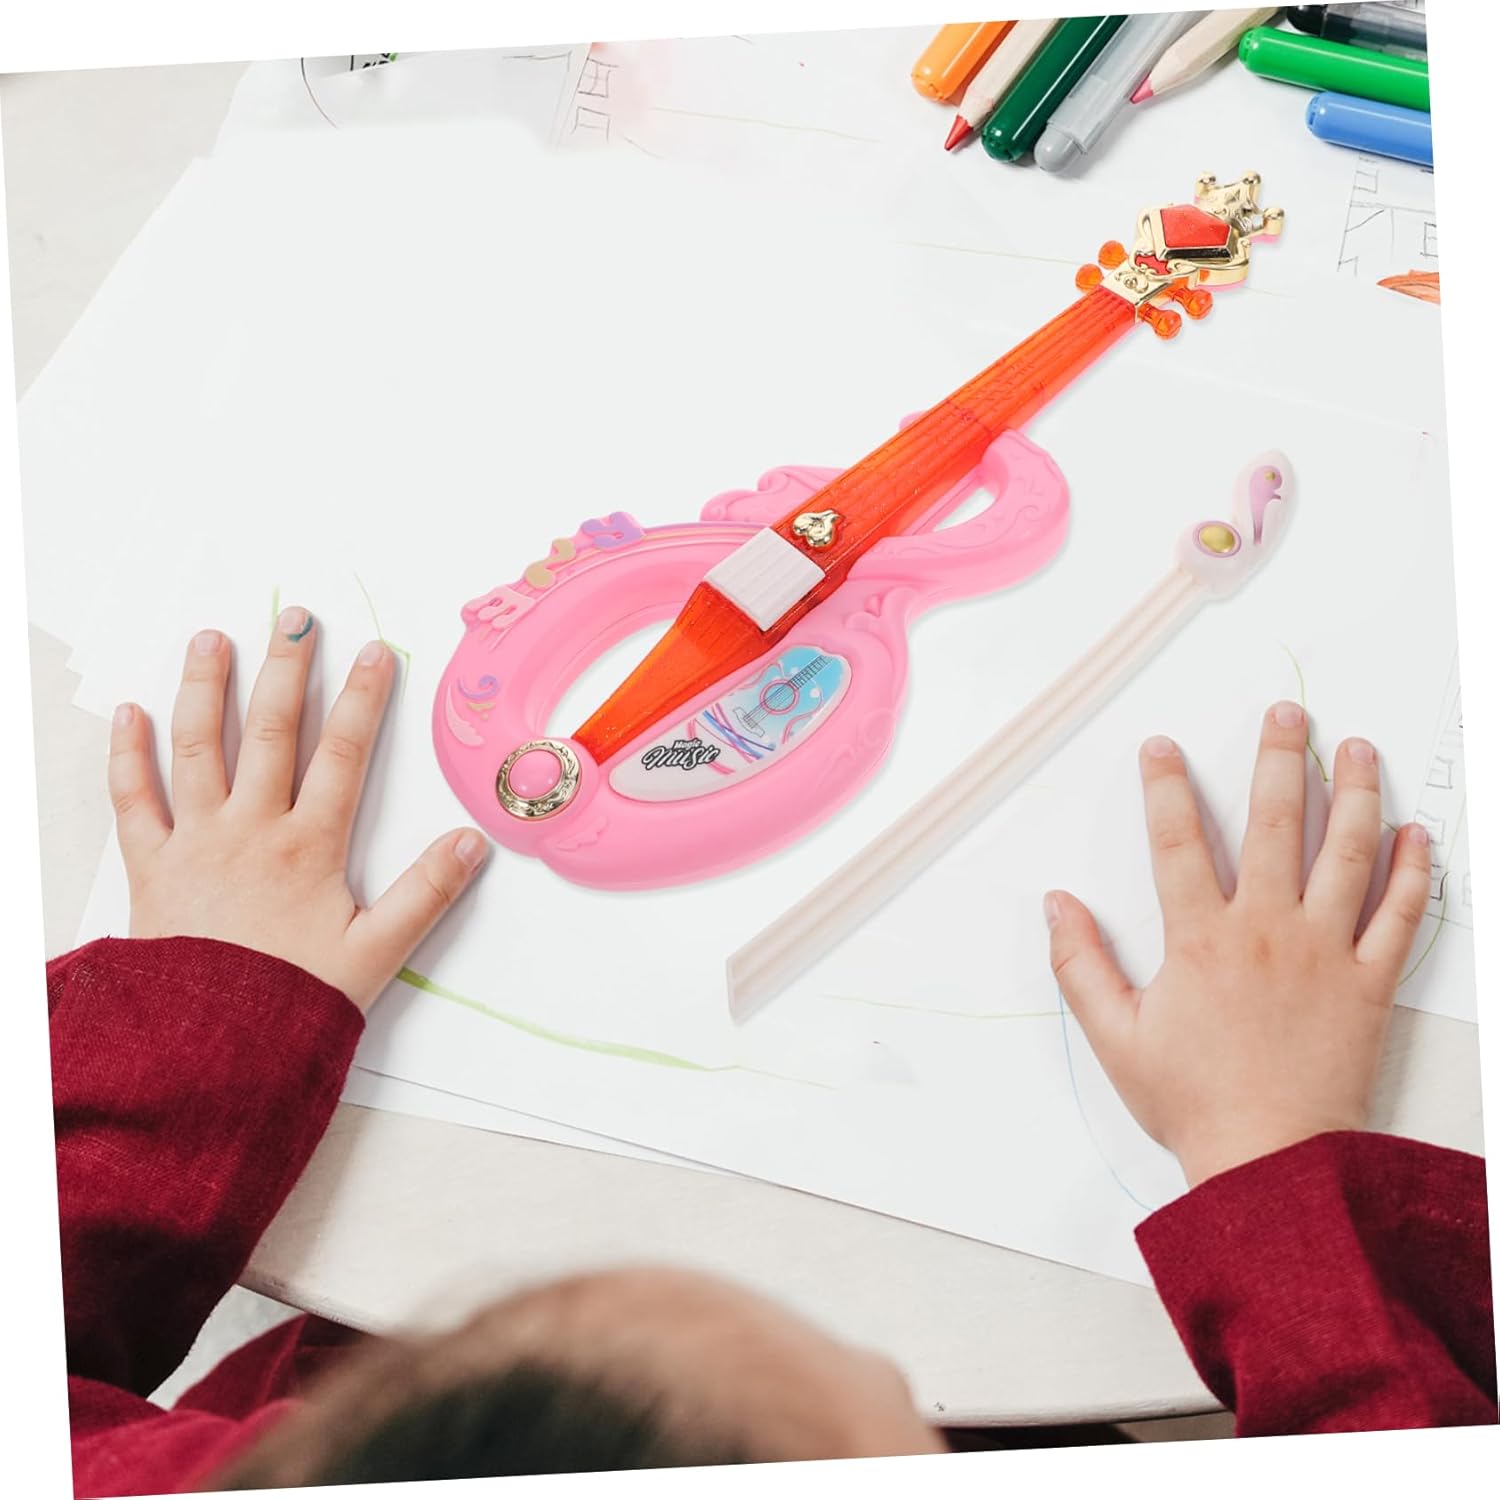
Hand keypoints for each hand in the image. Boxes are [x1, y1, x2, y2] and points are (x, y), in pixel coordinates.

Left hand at [107, 610, 488, 1010]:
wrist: (209, 1051)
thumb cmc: (293, 1002)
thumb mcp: (376, 953)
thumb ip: (425, 894)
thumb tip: (471, 843)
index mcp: (308, 847)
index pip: (344, 755)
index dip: (364, 700)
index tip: (375, 652)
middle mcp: (251, 830)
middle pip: (273, 733)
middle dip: (288, 671)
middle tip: (296, 619)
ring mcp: (196, 842)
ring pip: (200, 749)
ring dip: (207, 689)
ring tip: (213, 639)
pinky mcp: (150, 867)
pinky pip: (133, 801)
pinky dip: (129, 755)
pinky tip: (132, 714)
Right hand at [1046, 701, 1430, 1187]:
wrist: (1272, 1163)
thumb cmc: (1194, 1103)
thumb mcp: (1114, 1037)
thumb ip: (1079, 965)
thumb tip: (1056, 904)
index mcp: (1201, 939)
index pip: (1176, 841)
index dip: (1165, 786)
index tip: (1162, 747)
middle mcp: (1266, 931)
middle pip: (1274, 824)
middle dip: (1280, 760)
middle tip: (1287, 714)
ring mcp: (1325, 952)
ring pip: (1346, 855)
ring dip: (1355, 795)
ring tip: (1359, 750)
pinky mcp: (1370, 984)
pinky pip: (1400, 917)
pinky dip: (1413, 873)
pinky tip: (1417, 835)